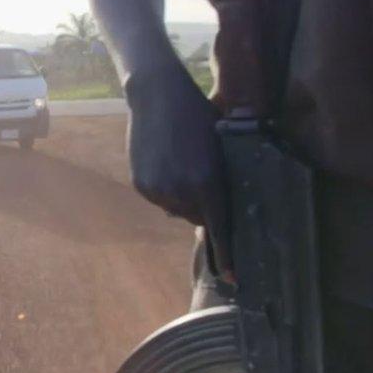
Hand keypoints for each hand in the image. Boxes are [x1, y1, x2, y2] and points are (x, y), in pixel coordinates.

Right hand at [126, 65, 231, 273]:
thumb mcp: (221, 146)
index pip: (219, 229)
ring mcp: (158, 189)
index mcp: (208, 183)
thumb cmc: (199, 114)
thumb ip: (221, 180)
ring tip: (182, 166)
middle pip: (197, 218)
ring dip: (182, 197)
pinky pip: (159, 197)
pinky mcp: (141, 183)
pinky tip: (166, 162)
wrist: (157, 95)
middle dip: (203, 207)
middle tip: (203, 181)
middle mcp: (182, 192)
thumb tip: (219, 208)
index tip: (232, 277)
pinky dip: (165, 188)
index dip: (226, 256)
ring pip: (176, 209)